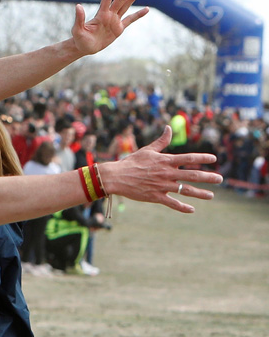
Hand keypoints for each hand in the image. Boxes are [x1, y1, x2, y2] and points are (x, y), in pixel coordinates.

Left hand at [71, 0, 148, 55]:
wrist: (84, 48)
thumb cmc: (79, 39)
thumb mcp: (77, 30)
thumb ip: (79, 18)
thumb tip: (78, 6)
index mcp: (100, 14)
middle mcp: (108, 15)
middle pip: (119, 1)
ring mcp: (114, 21)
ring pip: (125, 7)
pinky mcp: (119, 29)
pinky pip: (130, 20)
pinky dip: (138, 15)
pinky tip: (147, 9)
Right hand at [102, 127, 222, 212]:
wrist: (116, 177)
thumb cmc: (131, 162)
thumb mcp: (147, 150)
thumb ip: (162, 141)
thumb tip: (169, 128)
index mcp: (166, 161)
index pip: (189, 158)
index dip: (202, 158)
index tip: (214, 159)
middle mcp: (166, 173)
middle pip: (192, 175)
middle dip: (208, 177)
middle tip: (220, 179)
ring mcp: (162, 185)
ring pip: (185, 190)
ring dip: (200, 193)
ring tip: (211, 195)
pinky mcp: (155, 196)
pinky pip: (171, 203)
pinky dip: (182, 207)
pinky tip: (192, 209)